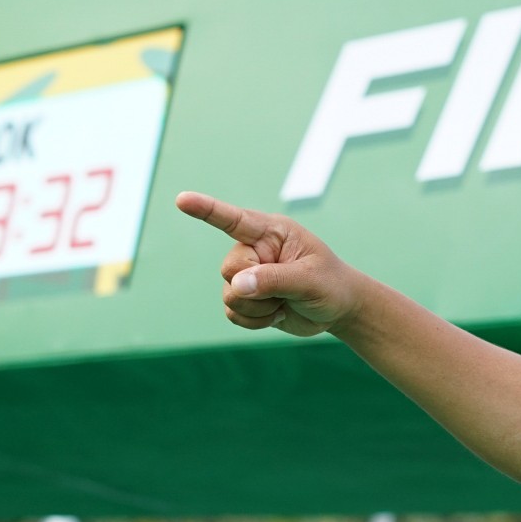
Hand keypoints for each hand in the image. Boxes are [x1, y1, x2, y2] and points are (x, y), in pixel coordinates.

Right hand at [176, 190, 363, 335]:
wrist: (338, 310)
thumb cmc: (330, 285)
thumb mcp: (309, 280)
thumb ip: (274, 279)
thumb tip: (236, 285)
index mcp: (272, 232)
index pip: (234, 219)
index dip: (206, 209)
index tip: (182, 200)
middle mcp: (254, 249)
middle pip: (229, 268)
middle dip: (254, 287)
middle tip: (286, 290)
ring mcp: (248, 274)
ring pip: (229, 294)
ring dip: (258, 307)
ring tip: (285, 302)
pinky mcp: (246, 298)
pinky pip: (232, 313)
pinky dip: (255, 321)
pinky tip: (277, 313)